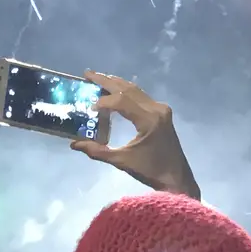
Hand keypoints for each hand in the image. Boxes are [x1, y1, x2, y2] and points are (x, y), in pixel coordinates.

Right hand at [69, 72, 200, 199]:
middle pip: (128, 89)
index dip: (103, 101)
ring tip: (97, 78)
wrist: (176, 178)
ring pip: (136, 90)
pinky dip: (126, 92)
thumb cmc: (150, 171)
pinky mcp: (162, 112)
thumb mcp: (122, 162)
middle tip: (87, 74)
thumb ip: (97, 151)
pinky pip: (141, 96)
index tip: (88, 106)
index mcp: (149, 120)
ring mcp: (161, 109)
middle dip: (107, 80)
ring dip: (116, 84)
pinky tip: (114, 91)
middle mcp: (157, 109)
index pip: (122, 101)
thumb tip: (74, 144)